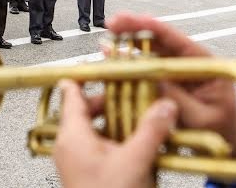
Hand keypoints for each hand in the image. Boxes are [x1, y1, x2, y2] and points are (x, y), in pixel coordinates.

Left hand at [54, 79, 177, 187]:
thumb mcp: (135, 161)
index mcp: (72, 136)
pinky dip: (122, 137)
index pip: (72, 91)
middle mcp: (71, 145)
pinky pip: (104, 145)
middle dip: (116, 99)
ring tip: (144, 115)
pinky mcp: (91, 173)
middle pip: (91, 108)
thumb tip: (165, 105)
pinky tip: (142, 141)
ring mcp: (79, 160)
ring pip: (99, 126)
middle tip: (137, 91)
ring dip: (122, 119)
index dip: (89, 74)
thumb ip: (152, 129)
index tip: (107, 62)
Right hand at [106, 13, 235, 157]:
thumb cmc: (222, 128)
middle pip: (159, 40)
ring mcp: (176, 71)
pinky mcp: (167, 83)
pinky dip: (130, 65)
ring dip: (128, 46)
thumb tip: (149, 79)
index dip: (151, 27)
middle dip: (134, 29)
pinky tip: (113, 60)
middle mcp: (188, 61)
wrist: (228, 143)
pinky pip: (147, 71)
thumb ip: (177, 99)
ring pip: (150, 53)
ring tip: (107, 41)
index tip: (130, 19)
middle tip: (112, 22)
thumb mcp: (201, 117)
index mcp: (203, 63)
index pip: (176, 39)